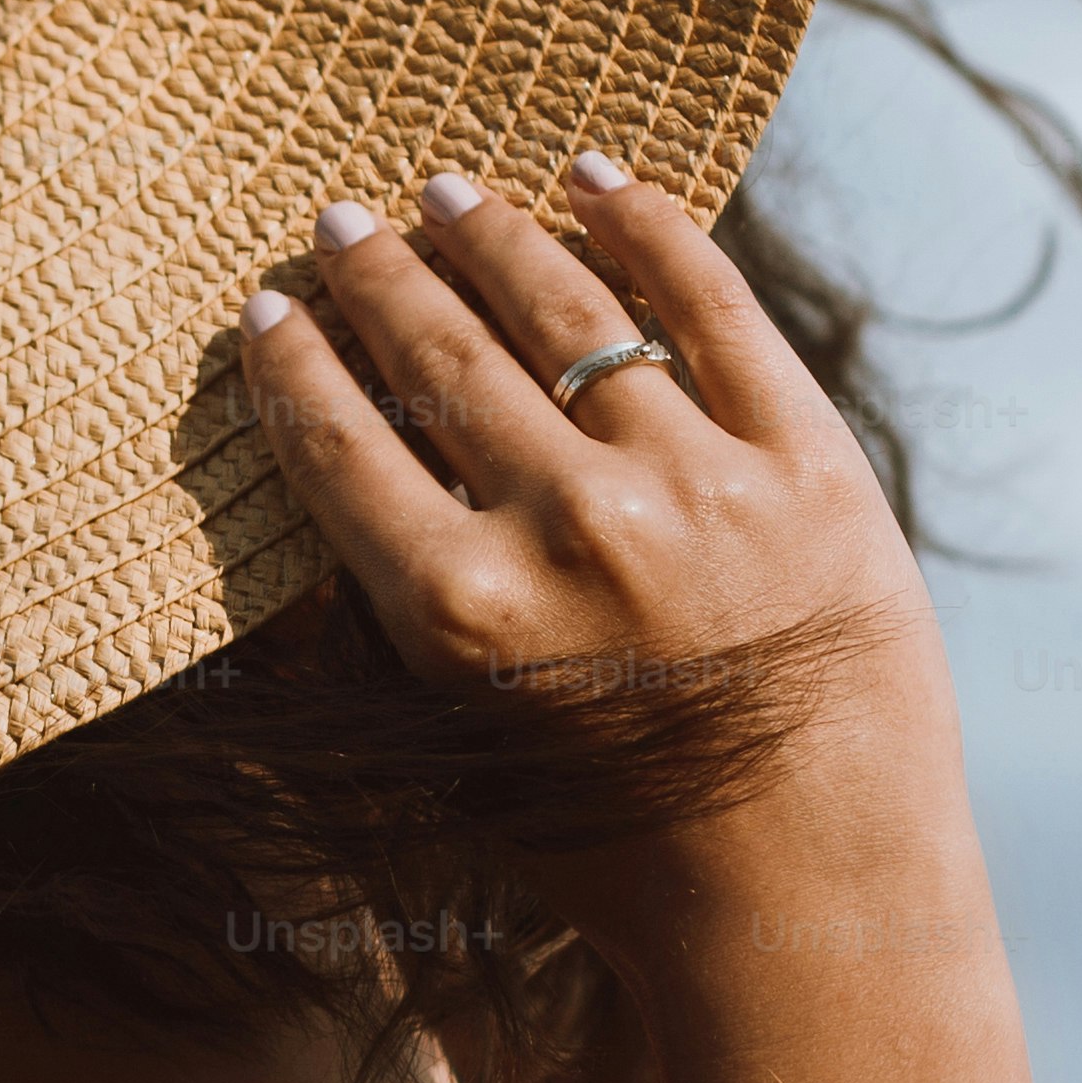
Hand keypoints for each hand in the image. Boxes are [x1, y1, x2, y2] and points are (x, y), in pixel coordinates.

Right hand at [235, 156, 966, 954]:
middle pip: (440, 356)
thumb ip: (381, 637)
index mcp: (460, 615)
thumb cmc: (616, 857)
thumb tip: (316, 501)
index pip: (339, 444)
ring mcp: (697, 486)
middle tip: (339, 220)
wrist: (816, 901)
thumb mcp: (456, 763)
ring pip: (567, 311)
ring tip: (448, 193)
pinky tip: (596, 181)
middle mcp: (569, 530)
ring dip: (492, 237)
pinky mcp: (808, 463)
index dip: (291, 364)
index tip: (265, 310)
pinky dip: (647, 228)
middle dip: (377, 275)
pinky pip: (714, 308)